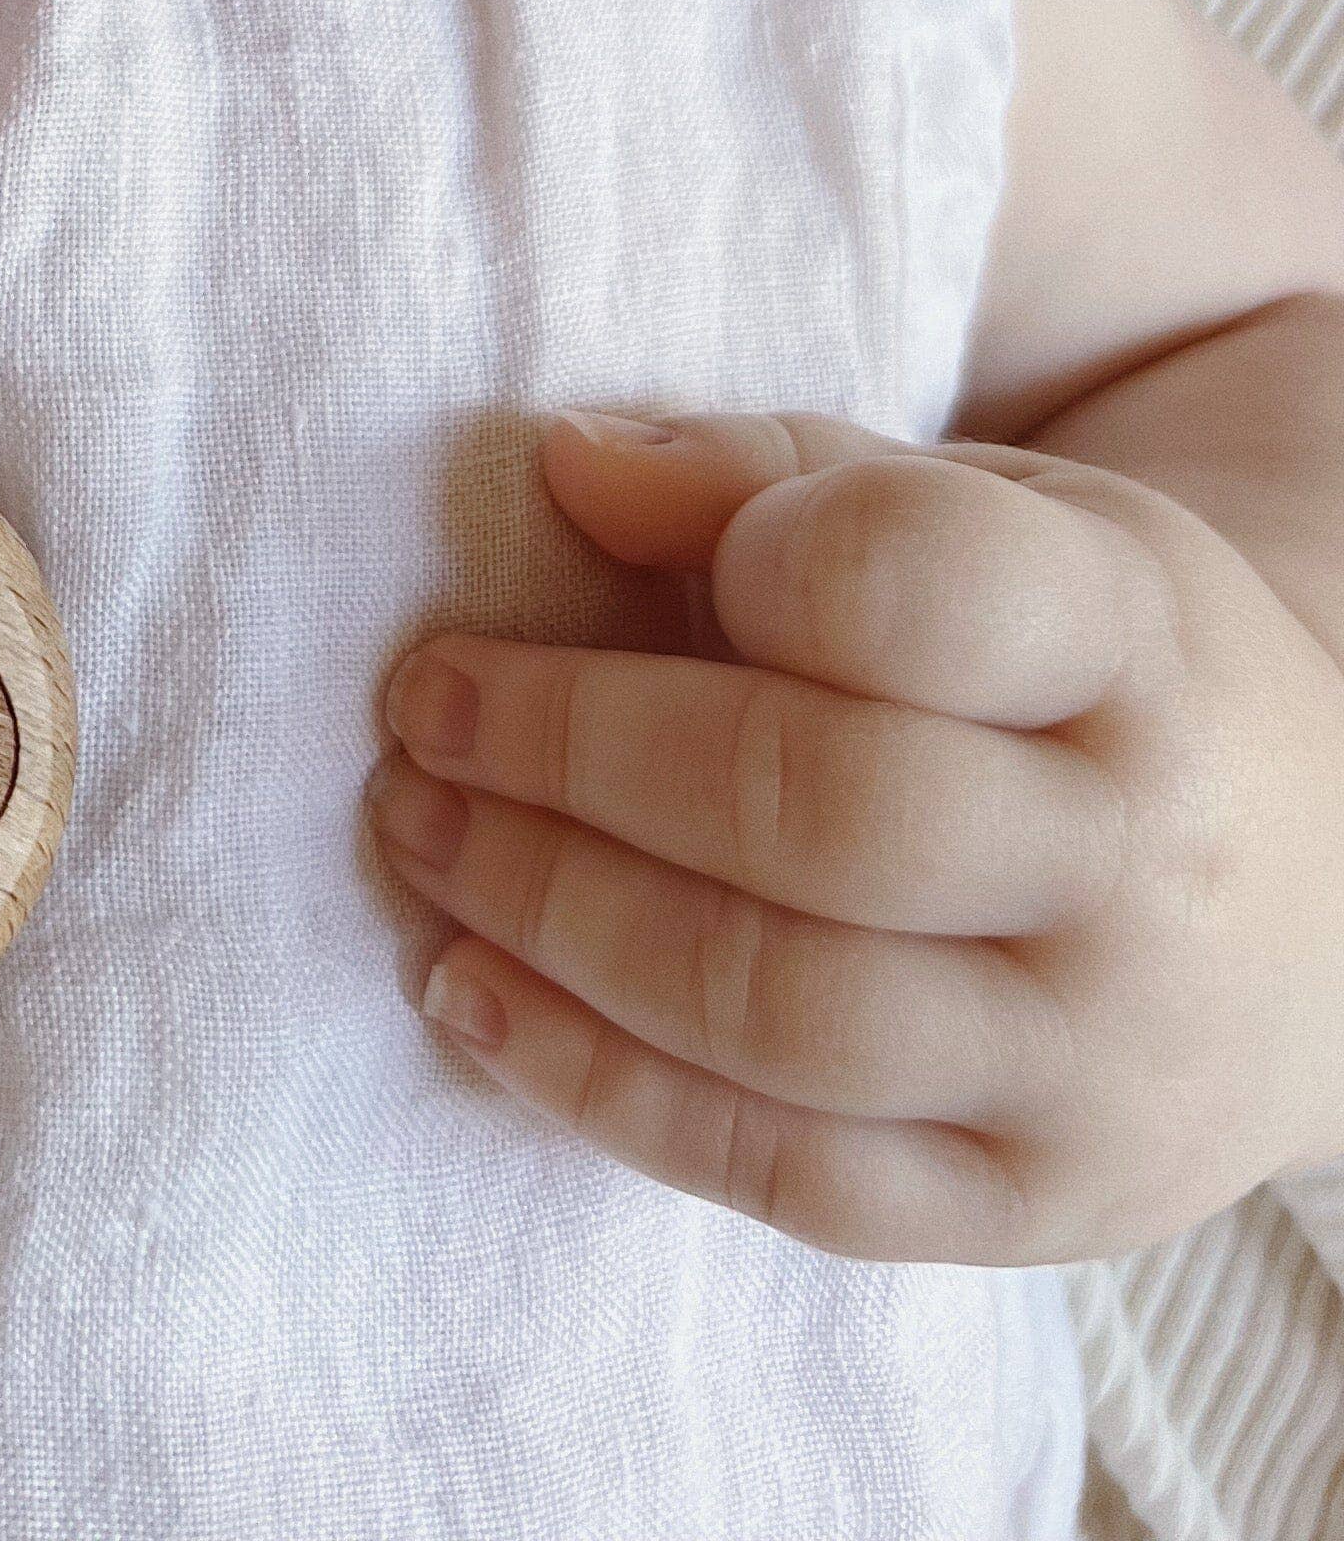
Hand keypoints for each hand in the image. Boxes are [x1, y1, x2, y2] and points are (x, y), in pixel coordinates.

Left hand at [365, 407, 1343, 1260]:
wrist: (1324, 902)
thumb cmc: (1086, 666)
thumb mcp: (997, 513)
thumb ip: (777, 472)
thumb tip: (567, 462)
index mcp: (1132, 640)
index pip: (916, 587)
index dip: (738, 554)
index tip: (585, 529)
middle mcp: (1133, 865)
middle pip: (818, 815)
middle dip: (573, 754)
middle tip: (423, 706)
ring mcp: (1094, 1063)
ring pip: (782, 1013)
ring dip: (551, 918)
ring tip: (419, 831)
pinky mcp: (1031, 1209)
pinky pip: (786, 1178)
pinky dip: (597, 1090)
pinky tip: (466, 994)